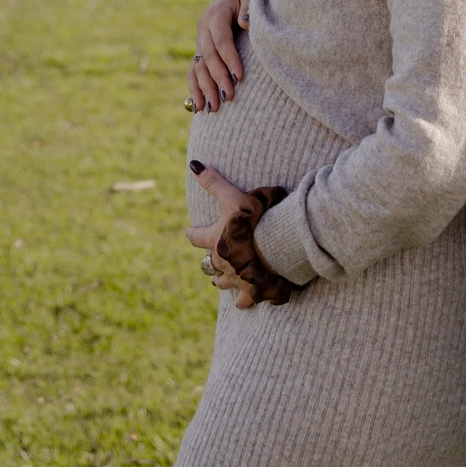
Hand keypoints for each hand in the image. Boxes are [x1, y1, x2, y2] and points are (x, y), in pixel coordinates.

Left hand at [187, 164, 262, 309]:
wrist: (277, 244)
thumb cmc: (253, 220)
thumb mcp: (232, 197)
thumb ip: (213, 181)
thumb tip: (193, 164)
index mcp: (215, 240)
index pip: (196, 236)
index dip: (192, 233)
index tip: (188, 231)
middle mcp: (221, 261)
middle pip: (208, 263)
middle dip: (208, 261)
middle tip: (209, 258)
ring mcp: (236, 277)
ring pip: (222, 282)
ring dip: (221, 279)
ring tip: (221, 279)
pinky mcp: (251, 289)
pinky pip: (244, 300)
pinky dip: (242, 300)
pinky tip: (242, 302)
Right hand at [189, 0, 250, 114]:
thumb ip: (248, 8)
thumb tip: (245, 23)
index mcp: (215, 15)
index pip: (222, 40)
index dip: (229, 59)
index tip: (239, 76)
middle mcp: (203, 29)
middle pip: (209, 57)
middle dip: (218, 78)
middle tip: (229, 97)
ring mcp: (199, 41)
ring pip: (198, 67)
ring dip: (205, 88)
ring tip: (214, 107)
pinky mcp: (199, 51)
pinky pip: (193, 72)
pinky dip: (195, 89)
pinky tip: (199, 106)